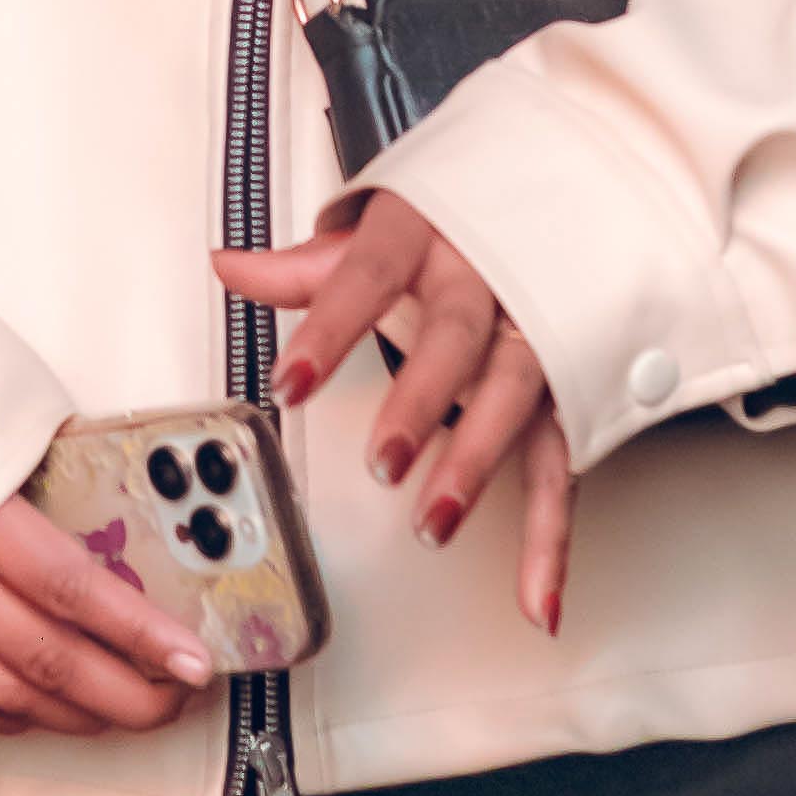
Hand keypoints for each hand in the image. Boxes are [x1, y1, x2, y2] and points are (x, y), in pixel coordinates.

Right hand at [0, 492, 219, 739]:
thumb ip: (48, 450)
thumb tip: (121, 480)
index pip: (72, 589)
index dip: (139, 634)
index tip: (190, 659)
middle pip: (47, 657)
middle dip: (125, 693)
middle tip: (177, 697)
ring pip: (5, 690)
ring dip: (75, 713)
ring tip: (127, 710)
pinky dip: (1, 715)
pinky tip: (40, 711)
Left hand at [215, 194, 577, 635]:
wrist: (554, 204)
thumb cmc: (453, 229)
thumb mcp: (380, 234)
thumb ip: (308, 267)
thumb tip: (230, 266)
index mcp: (427, 235)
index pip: (369, 275)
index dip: (331, 328)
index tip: (290, 382)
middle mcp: (488, 281)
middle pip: (457, 338)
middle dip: (423, 401)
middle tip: (384, 461)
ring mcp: (534, 334)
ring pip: (516, 396)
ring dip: (478, 463)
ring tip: (435, 522)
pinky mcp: (565, 388)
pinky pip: (560, 460)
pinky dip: (550, 534)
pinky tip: (534, 590)